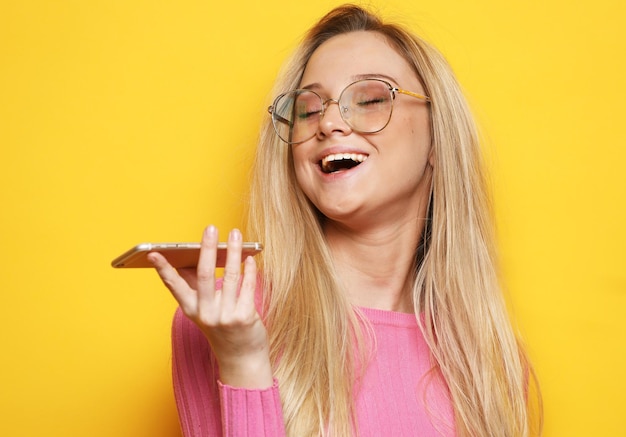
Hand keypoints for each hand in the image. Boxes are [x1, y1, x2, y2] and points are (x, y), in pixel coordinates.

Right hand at [148, 225, 271, 388]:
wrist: (242, 359)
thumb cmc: (223, 329)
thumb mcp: (206, 311)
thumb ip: (199, 287)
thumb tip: (197, 255)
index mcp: (192, 310)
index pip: (174, 286)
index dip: (163, 269)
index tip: (152, 252)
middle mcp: (206, 314)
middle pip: (205, 275)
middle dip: (207, 248)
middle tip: (211, 227)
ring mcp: (225, 316)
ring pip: (230, 276)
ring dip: (233, 251)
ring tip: (235, 233)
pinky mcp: (244, 317)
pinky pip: (247, 285)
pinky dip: (249, 268)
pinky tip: (250, 257)